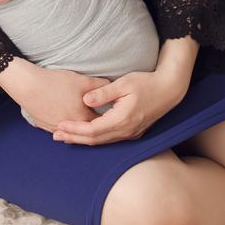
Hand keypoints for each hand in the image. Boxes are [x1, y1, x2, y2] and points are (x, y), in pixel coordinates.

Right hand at [0, 59, 109, 131]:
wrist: (28, 85)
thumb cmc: (55, 82)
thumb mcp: (81, 80)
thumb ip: (100, 86)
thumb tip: (112, 86)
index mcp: (82, 118)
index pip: (101, 123)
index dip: (107, 118)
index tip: (112, 113)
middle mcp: (70, 128)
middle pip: (86, 130)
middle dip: (94, 124)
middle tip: (101, 119)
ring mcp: (55, 128)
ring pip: (71, 131)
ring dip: (77, 127)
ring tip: (83, 121)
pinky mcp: (43, 126)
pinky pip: (57, 129)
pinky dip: (64, 126)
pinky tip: (65, 120)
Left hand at [52, 69, 184, 145]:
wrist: (169, 90)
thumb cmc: (146, 83)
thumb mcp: (124, 83)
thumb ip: (104, 93)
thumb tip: (85, 99)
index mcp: (122, 119)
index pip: (92, 130)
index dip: (75, 129)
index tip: (60, 125)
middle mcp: (126, 131)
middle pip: (95, 140)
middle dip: (74, 138)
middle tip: (56, 136)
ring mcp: (130, 134)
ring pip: (102, 141)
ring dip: (83, 140)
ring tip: (66, 137)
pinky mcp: (132, 132)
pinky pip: (109, 139)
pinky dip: (94, 138)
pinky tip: (85, 134)